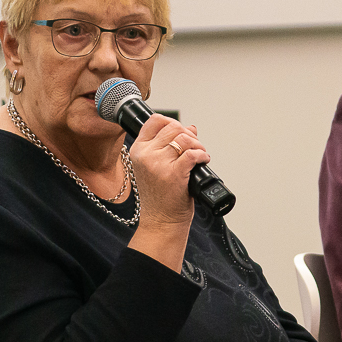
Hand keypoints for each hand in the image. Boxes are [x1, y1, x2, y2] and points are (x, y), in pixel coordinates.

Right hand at [126, 117, 210, 268]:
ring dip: (198, 145)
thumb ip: (168, 146)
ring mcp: (158, 164)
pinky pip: (192, 154)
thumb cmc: (159, 196)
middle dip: (189, 134)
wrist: (160, 221)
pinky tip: (203, 161)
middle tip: (195, 146)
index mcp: (138, 150)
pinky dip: (202, 155)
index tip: (181, 131)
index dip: (172, 121)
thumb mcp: (155, 167)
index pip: (154, 120)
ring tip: (200, 155)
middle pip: (173, 127)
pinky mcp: (174, 174)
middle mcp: (146, 155)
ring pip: (184, 139)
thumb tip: (191, 128)